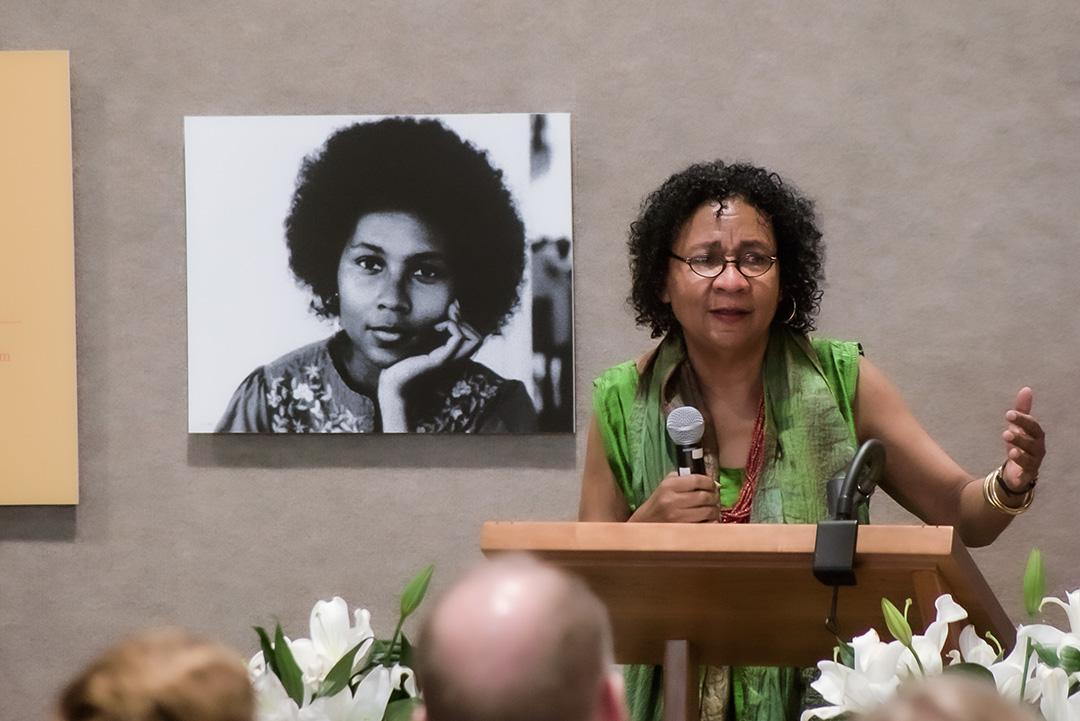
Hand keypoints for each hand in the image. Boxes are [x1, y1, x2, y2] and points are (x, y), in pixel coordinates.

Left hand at [377, 301, 481, 431]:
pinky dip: (451, 328)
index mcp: (453, 354)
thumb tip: (451, 307)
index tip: (449, 316)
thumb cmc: (407, 359)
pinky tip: (437, 328)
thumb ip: (438, 327)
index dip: (466, 322)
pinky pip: (457, 340)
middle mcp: (454, 358)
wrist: (395, 378)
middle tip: (448, 318)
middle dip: (465, 322)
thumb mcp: (425, 339)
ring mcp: (449, 359)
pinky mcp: (439, 360)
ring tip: (442, 324)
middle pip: (478, 339)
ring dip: (460, 325)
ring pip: (474, 340)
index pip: (475, 337)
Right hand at [629, 471, 718, 522]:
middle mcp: (672, 501)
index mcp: (668, 486)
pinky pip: (707, 525)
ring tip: (712, 508)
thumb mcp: (664, 485)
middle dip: (714, 496)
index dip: (709, 482)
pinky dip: (711, 522)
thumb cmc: (657, 504)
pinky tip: (708, 519)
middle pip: (705, 496)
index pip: (697, 480)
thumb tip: (706, 478)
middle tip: (714, 497)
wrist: (643, 524)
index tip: (712, 485)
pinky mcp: (683, 531)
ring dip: (714, 509)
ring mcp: (678, 518)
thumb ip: (682, 478)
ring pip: (708, 511)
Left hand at [1001, 387, 1045, 491]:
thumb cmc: (1019, 445)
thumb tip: (1026, 389)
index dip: (1022, 419)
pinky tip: (1011, 456)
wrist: (1016, 471)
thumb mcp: (1018, 427)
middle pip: (1033, 440)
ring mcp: (1034, 461)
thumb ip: (1022, 410)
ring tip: (1007, 442)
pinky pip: (1027, 469)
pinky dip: (1020, 463)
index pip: (1032, 426)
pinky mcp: (1027, 474)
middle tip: (1006, 431)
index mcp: (1036, 435)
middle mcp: (1038, 448)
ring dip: (1019, 448)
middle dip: (1021, 435)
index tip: (1008, 414)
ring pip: (1030, 455)